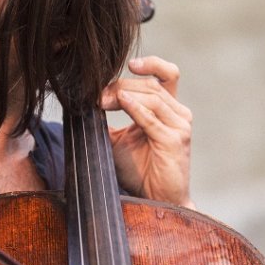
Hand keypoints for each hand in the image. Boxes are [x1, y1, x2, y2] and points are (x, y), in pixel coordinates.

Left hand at [102, 56, 193, 208]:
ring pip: (152, 97)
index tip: (122, 66)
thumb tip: (84, 102)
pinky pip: (151, 119)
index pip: (166, 74)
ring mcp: (180, 126)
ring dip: (123, 95)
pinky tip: (120, 102)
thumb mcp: (118, 140)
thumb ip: (108, 120)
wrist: (156, 200)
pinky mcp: (175, 140)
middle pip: (151, 85)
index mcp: (169, 109)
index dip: (146, 64)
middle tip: (97, 95)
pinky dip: (134, 108)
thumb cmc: (140, 171)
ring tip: (101, 101)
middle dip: (121, 85)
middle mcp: (178, 114)